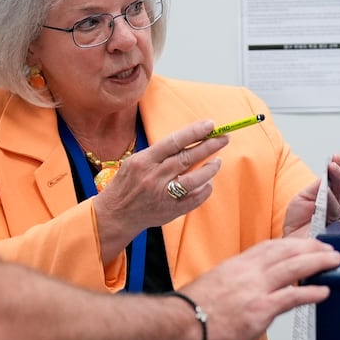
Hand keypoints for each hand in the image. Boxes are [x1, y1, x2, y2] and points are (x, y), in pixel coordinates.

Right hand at [91, 119, 227, 260]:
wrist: (115, 215)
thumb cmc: (126, 184)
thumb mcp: (134, 162)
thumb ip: (158, 153)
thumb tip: (188, 140)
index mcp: (144, 161)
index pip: (174, 141)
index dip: (194, 132)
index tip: (210, 125)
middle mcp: (154, 177)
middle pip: (188, 158)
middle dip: (209, 146)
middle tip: (224, 138)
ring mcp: (163, 195)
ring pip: (195, 179)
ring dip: (210, 168)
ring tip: (218, 161)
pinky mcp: (170, 211)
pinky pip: (195, 199)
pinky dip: (205, 189)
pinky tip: (209, 182)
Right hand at [179, 236, 339, 339]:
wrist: (179, 324)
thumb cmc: (191, 311)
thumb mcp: (214, 285)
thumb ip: (235, 283)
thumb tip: (246, 291)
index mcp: (237, 265)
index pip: (270, 246)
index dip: (291, 243)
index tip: (304, 243)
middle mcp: (249, 272)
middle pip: (287, 251)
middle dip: (311, 247)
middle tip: (328, 248)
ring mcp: (256, 289)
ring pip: (294, 267)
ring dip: (318, 262)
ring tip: (334, 262)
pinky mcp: (260, 309)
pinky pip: (292, 297)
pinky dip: (311, 292)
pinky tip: (323, 291)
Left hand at [283, 152, 339, 235]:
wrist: (291, 241)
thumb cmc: (299, 222)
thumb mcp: (306, 196)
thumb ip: (318, 185)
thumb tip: (328, 169)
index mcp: (337, 196)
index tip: (336, 156)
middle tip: (335, 160)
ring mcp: (339, 218)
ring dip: (338, 180)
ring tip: (332, 168)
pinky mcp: (333, 229)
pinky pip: (334, 213)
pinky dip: (331, 200)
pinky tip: (327, 191)